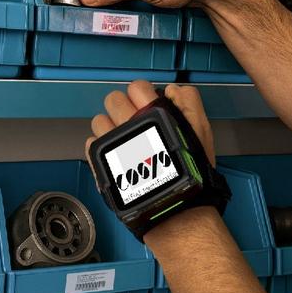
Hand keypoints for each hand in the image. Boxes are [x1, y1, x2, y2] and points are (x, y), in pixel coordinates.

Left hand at [85, 80, 215, 167]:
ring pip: (99, 120)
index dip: (142, 94)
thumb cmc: (189, 173)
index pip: (137, 86)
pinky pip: (91, 143)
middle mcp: (130, 125)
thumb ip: (189, 102)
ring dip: (110, 127)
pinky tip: (117, 156)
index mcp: (153, 114)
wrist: (172, 206)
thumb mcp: (200, 131)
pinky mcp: (101, 161)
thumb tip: (172, 90)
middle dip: (123, 108)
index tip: (146, 105)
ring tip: (124, 141)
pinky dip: (101, 147)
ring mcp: (113, 143)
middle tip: (134, 122)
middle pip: (113, 99)